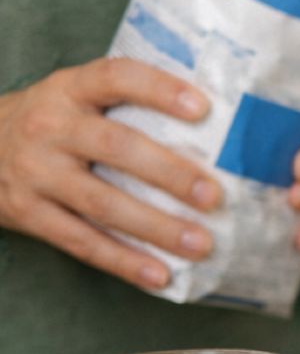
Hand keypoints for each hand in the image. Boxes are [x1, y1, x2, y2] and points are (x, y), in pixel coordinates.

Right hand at [0, 58, 219, 287]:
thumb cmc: (51, 122)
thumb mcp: (75, 96)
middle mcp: (50, 127)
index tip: (203, 107)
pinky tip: (160, 275)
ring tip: (201, 244)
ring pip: (102, 203)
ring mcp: (36, 172)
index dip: (160, 89)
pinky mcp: (28, 213)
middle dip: (169, 173)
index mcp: (69, 89)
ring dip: (156, 227)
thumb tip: (219, 122)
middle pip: (117, 148)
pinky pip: (81, 241)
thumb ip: (127, 103)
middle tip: (214, 196)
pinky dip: (123, 261)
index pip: (117, 77)